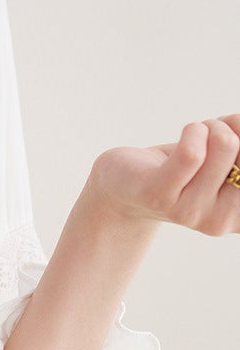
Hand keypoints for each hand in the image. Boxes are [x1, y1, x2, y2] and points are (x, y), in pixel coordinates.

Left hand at [88, 114, 239, 235]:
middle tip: (217, 134)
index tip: (236, 150)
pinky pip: (193, 150)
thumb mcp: (227, 155)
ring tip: (197, 134)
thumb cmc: (182, 166)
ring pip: (227, 145)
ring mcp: (190, 212)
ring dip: (212, 127)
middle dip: (239, 130)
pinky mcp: (160, 195)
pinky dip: (194, 130)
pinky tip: (187, 133)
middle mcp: (221, 222)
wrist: (122, 185)